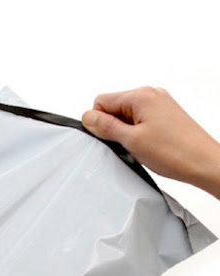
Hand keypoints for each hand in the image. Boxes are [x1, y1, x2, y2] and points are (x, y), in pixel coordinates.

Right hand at [81, 86, 219, 198]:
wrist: (204, 163)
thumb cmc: (176, 152)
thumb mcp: (131, 140)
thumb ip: (106, 127)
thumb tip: (88, 117)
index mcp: (141, 95)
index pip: (101, 102)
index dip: (98, 122)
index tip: (107, 138)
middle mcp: (151, 95)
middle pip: (113, 107)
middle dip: (112, 127)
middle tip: (126, 144)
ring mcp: (159, 104)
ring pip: (126, 116)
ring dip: (125, 132)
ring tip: (139, 146)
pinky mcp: (164, 116)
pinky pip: (139, 121)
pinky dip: (137, 133)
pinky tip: (146, 146)